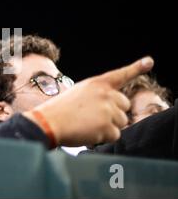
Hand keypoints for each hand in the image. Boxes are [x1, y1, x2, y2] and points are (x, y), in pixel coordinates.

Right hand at [23, 57, 153, 146]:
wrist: (48, 122)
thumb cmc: (59, 110)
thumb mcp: (78, 94)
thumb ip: (98, 96)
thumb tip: (114, 108)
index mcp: (97, 83)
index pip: (120, 74)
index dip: (136, 68)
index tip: (149, 62)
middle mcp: (106, 94)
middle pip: (124, 105)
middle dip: (114, 112)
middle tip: (93, 116)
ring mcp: (108, 110)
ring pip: (121, 121)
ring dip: (108, 126)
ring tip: (87, 124)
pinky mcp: (107, 126)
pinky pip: (115, 135)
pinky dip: (103, 137)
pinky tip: (88, 132)